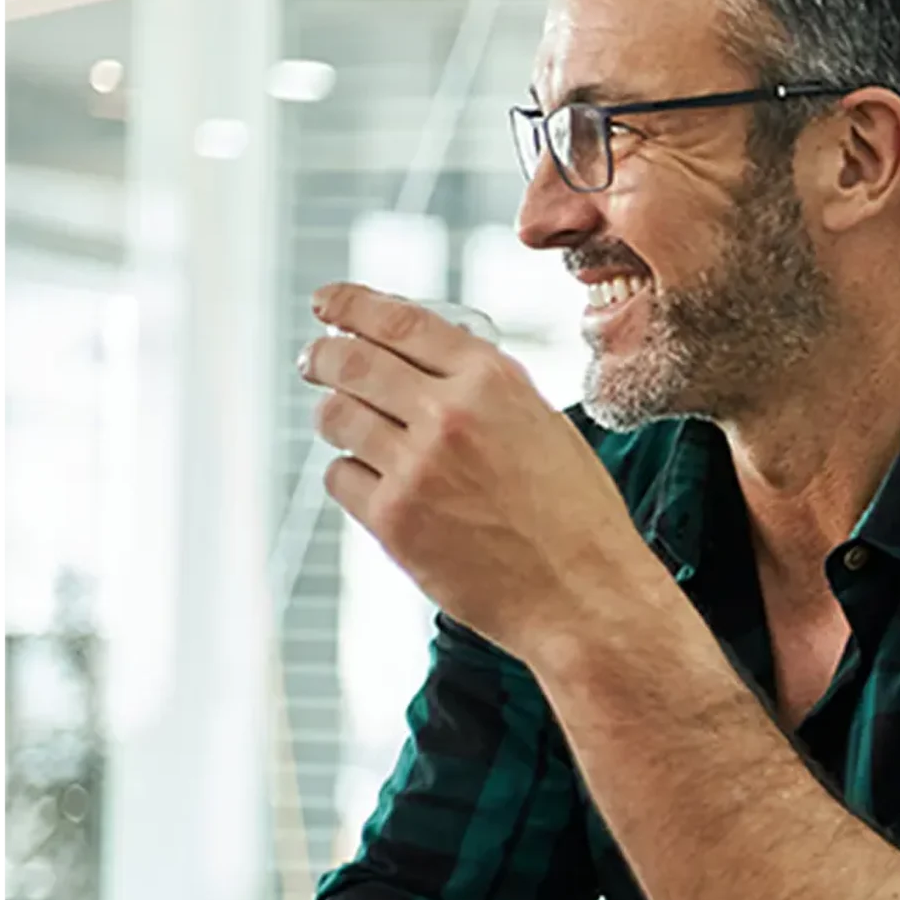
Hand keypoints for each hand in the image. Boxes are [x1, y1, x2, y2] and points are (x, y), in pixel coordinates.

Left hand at [301, 283, 652, 660]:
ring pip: (337, 418)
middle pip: (351, 361)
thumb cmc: (579, 520)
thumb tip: (433, 369)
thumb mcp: (548, 428)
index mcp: (493, 381)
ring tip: (347, 427)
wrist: (585, 597)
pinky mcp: (394, 520)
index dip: (352, 304)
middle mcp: (450, 415)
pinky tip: (375, 485)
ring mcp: (416, 468)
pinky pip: (341, 478)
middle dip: (323, 356)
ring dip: (335, 417)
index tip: (328, 302)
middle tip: (314, 360)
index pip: (400, 320)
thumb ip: (491, 393)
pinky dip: (351, 477)